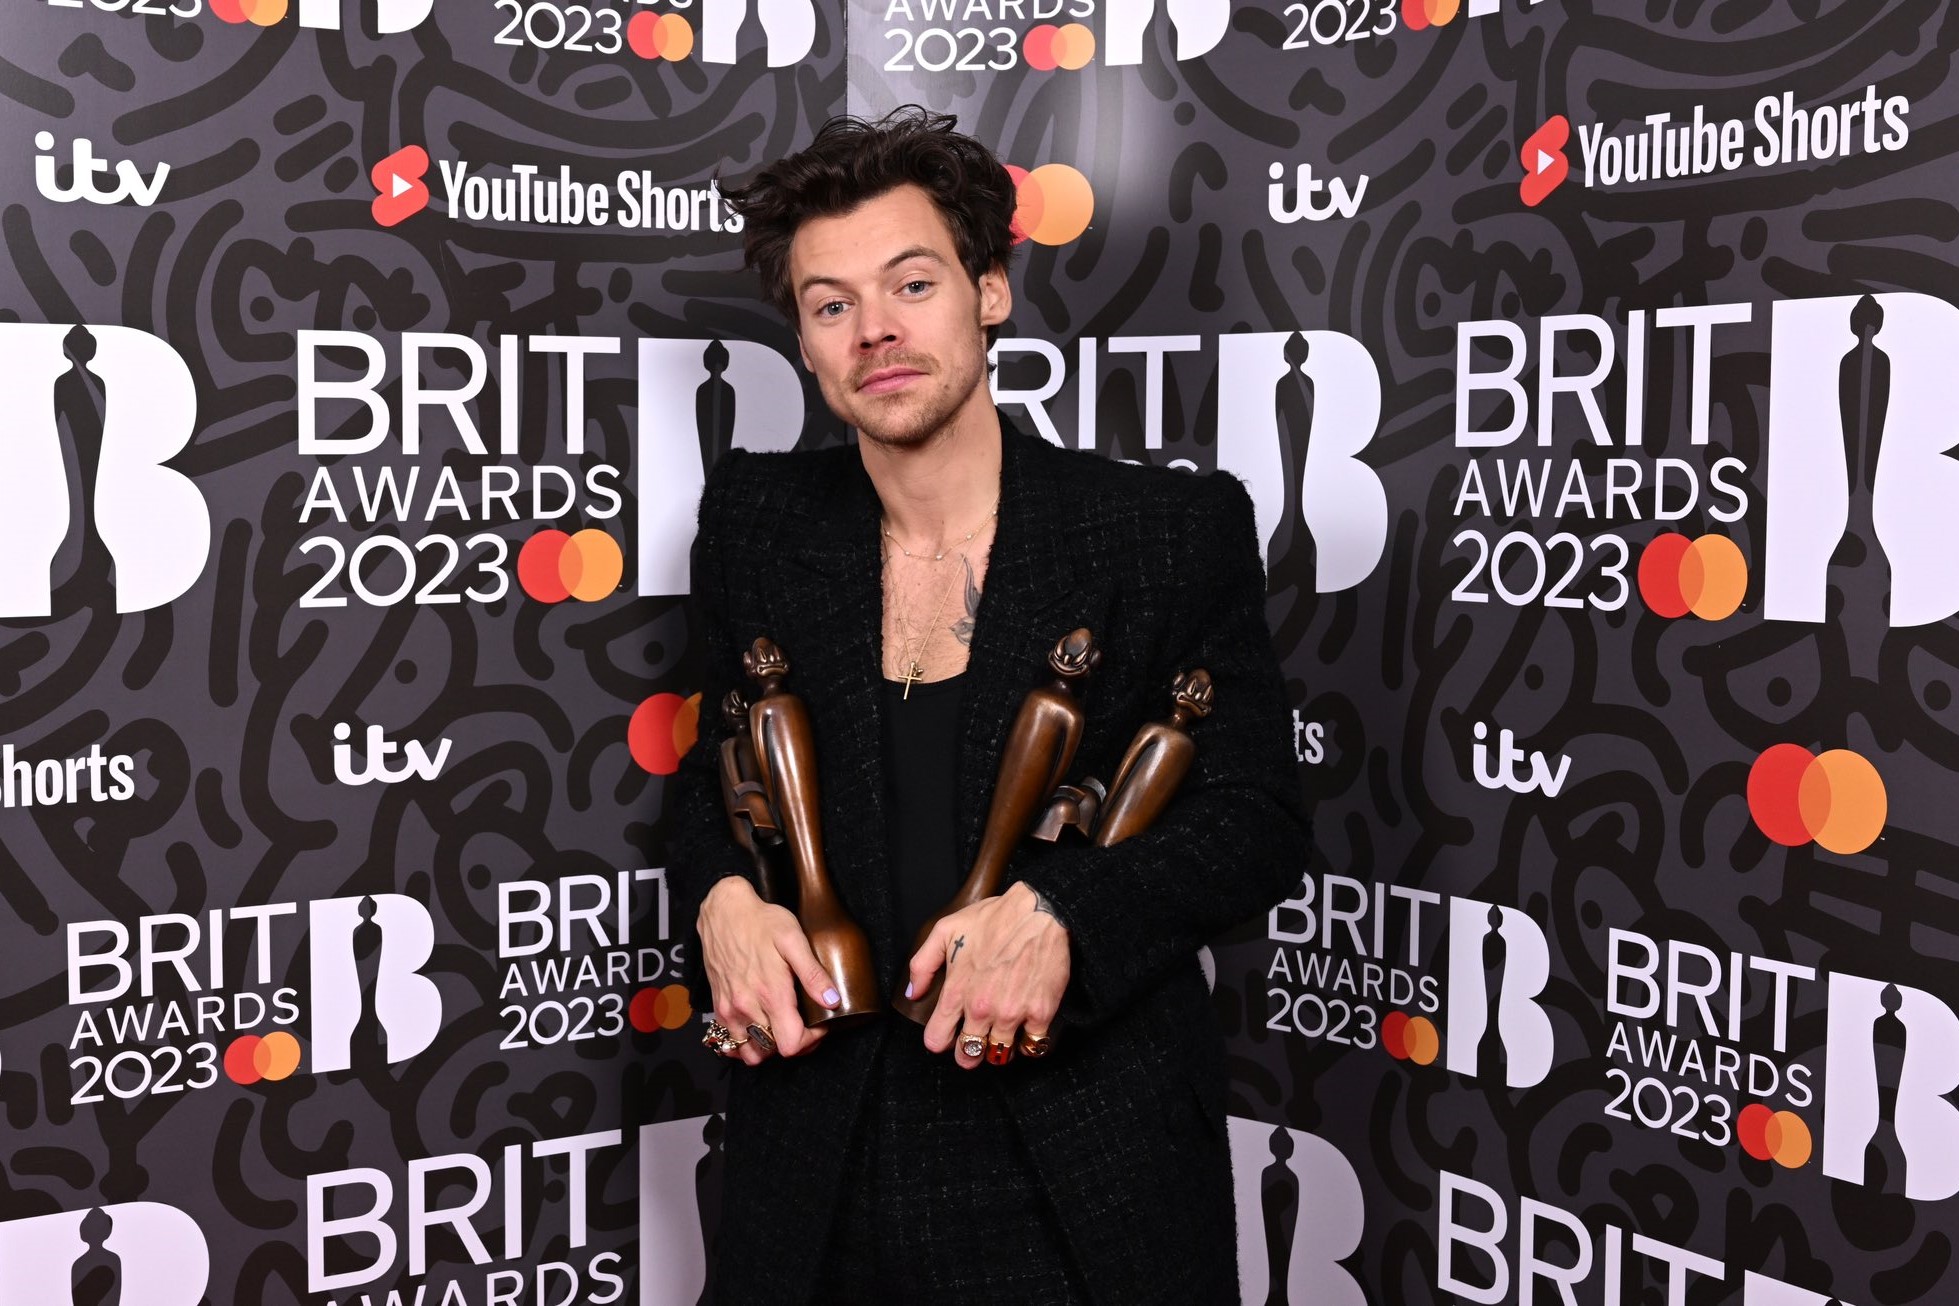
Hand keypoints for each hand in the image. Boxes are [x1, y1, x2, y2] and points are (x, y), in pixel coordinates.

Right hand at [697, 875, 837, 1064]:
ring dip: (770, 1047)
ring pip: (750, 1053)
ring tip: (784, 1027)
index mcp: (770, 993)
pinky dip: (747, 1043)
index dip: (811, 1040)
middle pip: (774, 1051)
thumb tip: (832, 1000)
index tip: (819, 1024)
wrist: (724, 911)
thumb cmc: (761, 922)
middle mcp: (747, 1007)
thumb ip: (812, 973)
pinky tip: (760, 1028)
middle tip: (806, 1024)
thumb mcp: (793, 939)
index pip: (791, 1044)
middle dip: (795, 1042)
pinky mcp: (719, 1006)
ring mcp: (730, 1009)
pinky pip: (731, 1042)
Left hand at [909, 881, 1068, 1068]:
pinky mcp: (1040, 1013)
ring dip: (999, 1050)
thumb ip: (923, 964)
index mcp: (957, 992)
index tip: (948, 1035)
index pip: (936, 1040)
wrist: (1039, 912)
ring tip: (1001, 1035)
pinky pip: (1033, 1047)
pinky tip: (1026, 1031)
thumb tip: (914, 993)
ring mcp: (1012, 1014)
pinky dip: (1029, 1044)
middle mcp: (982, 1009)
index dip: (940, 1041)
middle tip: (975, 1043)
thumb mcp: (946, 930)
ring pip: (1000, 1056)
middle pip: (968, 1056)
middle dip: (969, 1054)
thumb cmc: (994, 918)